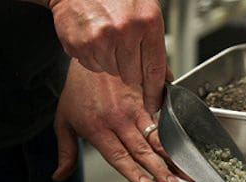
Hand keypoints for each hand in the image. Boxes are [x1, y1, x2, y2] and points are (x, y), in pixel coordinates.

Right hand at [48, 0, 167, 114]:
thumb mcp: (145, 12)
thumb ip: (155, 45)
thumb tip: (165, 76)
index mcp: (147, 23)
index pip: (155, 70)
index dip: (155, 93)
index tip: (154, 104)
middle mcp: (125, 31)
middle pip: (132, 76)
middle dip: (130, 68)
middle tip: (124, 48)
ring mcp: (101, 39)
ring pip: (112, 71)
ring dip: (111, 60)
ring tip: (108, 37)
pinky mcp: (80, 45)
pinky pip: (93, 66)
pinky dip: (95, 56)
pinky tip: (94, 38)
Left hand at [52, 60, 188, 181]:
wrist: (90, 54)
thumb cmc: (78, 88)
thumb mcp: (64, 121)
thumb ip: (67, 152)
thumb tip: (60, 175)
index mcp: (98, 128)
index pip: (119, 156)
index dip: (133, 172)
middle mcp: (118, 119)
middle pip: (143, 150)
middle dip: (160, 169)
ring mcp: (135, 108)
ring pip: (157, 136)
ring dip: (172, 154)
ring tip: (186, 168)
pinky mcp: (146, 97)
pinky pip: (162, 118)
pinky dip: (173, 133)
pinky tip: (186, 144)